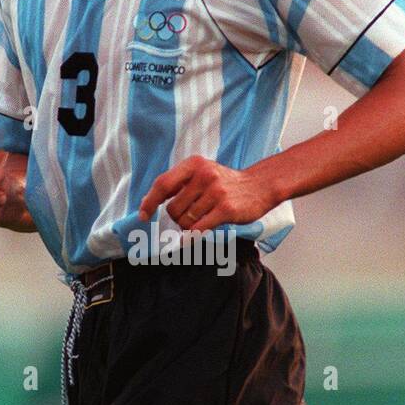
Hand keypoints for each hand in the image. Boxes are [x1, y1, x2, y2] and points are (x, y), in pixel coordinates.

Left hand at [138, 155, 276, 232]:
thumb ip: (178, 183)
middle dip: (177, 218)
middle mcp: (204, 175)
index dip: (150, 202)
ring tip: (202, 220)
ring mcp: (216, 192)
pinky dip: (190, 238)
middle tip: (190, 217)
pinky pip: (199, 229)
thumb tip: (148, 200)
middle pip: (173, 208)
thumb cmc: (226, 182)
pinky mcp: (226, 208)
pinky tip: (189, 240)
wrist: (260, 185)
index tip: (144, 215)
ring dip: (189, 227)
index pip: (162, 184)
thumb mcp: (202, 172)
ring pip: (186, 221)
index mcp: (194, 164)